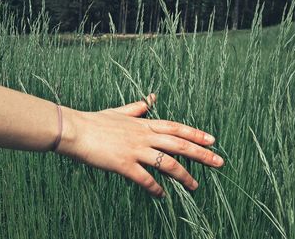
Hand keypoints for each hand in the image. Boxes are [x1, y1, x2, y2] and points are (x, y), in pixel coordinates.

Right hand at [57, 94, 223, 196]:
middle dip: (201, 154)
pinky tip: (162, 195)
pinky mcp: (123, 164)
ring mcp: (134, 150)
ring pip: (166, 163)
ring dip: (183, 175)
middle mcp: (143, 136)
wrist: (74, 130)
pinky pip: (145, 179)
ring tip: (195, 186)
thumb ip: (138, 107)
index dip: (195, 133)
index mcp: (143, 124)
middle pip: (178, 145)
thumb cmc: (95, 121)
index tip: (212, 140)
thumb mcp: (119, 111)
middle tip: (219, 162)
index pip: (175, 128)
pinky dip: (155, 188)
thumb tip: (151, 98)